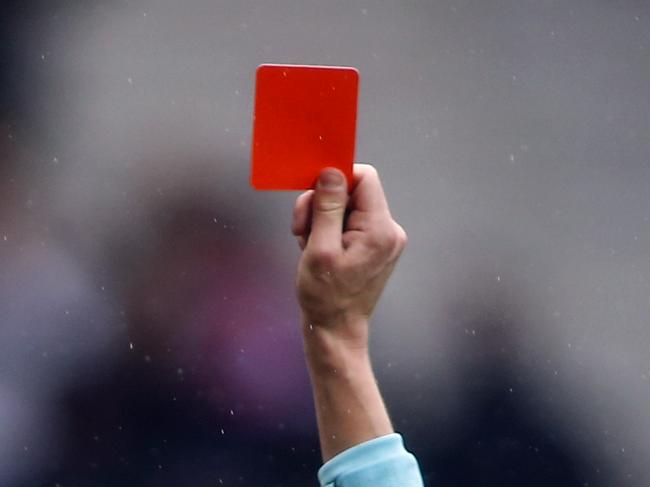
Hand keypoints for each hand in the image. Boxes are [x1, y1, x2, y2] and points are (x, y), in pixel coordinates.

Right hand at [292, 164, 406, 350]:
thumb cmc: (325, 297)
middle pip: (353, 192)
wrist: (335, 330)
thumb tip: (331, 172)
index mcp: (380, 230)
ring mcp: (383, 239)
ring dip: (321, 219)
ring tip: (308, 244)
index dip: (336, 179)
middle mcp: (389, 230)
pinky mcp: (374, 246)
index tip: (312, 196)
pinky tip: (317, 249)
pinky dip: (329, 230)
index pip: (364, 178)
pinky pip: (349, 222)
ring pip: (347, 207)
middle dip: (321, 205)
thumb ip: (327, 207)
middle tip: (301, 229)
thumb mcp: (319, 249)